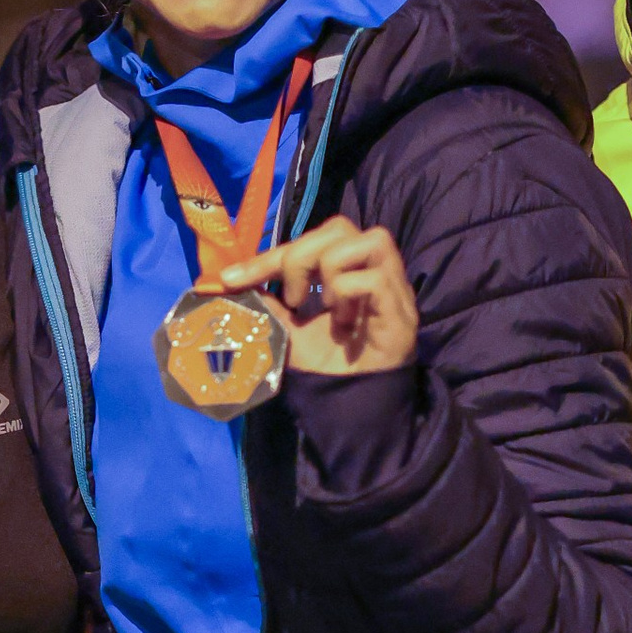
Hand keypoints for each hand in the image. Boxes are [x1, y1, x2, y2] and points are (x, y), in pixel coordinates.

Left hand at [219, 218, 417, 380]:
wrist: (353, 406)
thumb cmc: (327, 365)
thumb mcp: (287, 330)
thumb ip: (267, 304)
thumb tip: (231, 284)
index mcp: (347, 268)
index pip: (308, 241)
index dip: (268, 256)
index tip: (232, 279)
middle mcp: (373, 269)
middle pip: (339, 226)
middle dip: (301, 257)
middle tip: (293, 299)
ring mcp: (392, 285)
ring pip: (366, 240)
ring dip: (332, 273)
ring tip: (327, 310)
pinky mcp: (401, 308)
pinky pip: (373, 278)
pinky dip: (347, 295)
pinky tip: (343, 324)